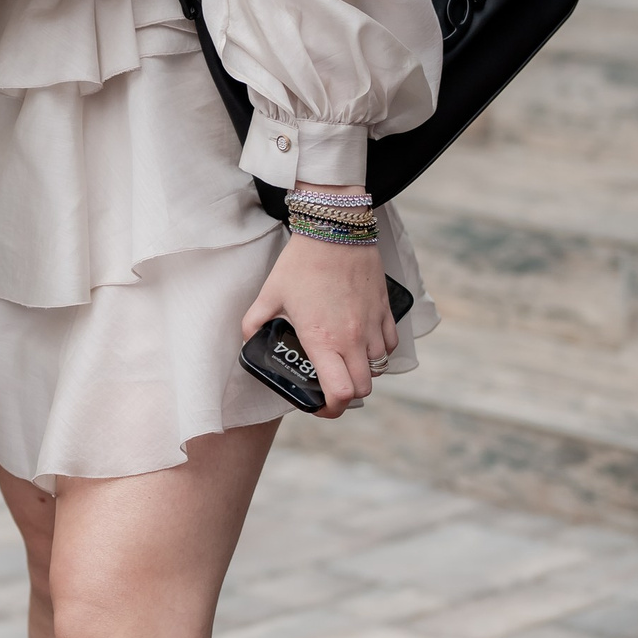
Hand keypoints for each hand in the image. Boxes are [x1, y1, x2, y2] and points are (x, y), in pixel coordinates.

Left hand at [240, 235, 395, 418]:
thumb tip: (247, 340)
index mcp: (323, 340)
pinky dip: (379, 351)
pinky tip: (363, 342)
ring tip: (344, 361)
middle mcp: (353, 338)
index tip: (318, 405)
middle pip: (363, 388)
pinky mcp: (384, 310)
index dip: (330, 409)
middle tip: (330, 387)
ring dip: (363, 371)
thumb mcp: (269, 294)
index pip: (341, 394)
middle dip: (347, 395)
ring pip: (378, 367)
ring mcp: (372, 325)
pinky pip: (390, 344)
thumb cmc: (302, 263)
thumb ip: (254, 323)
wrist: (335, 228)